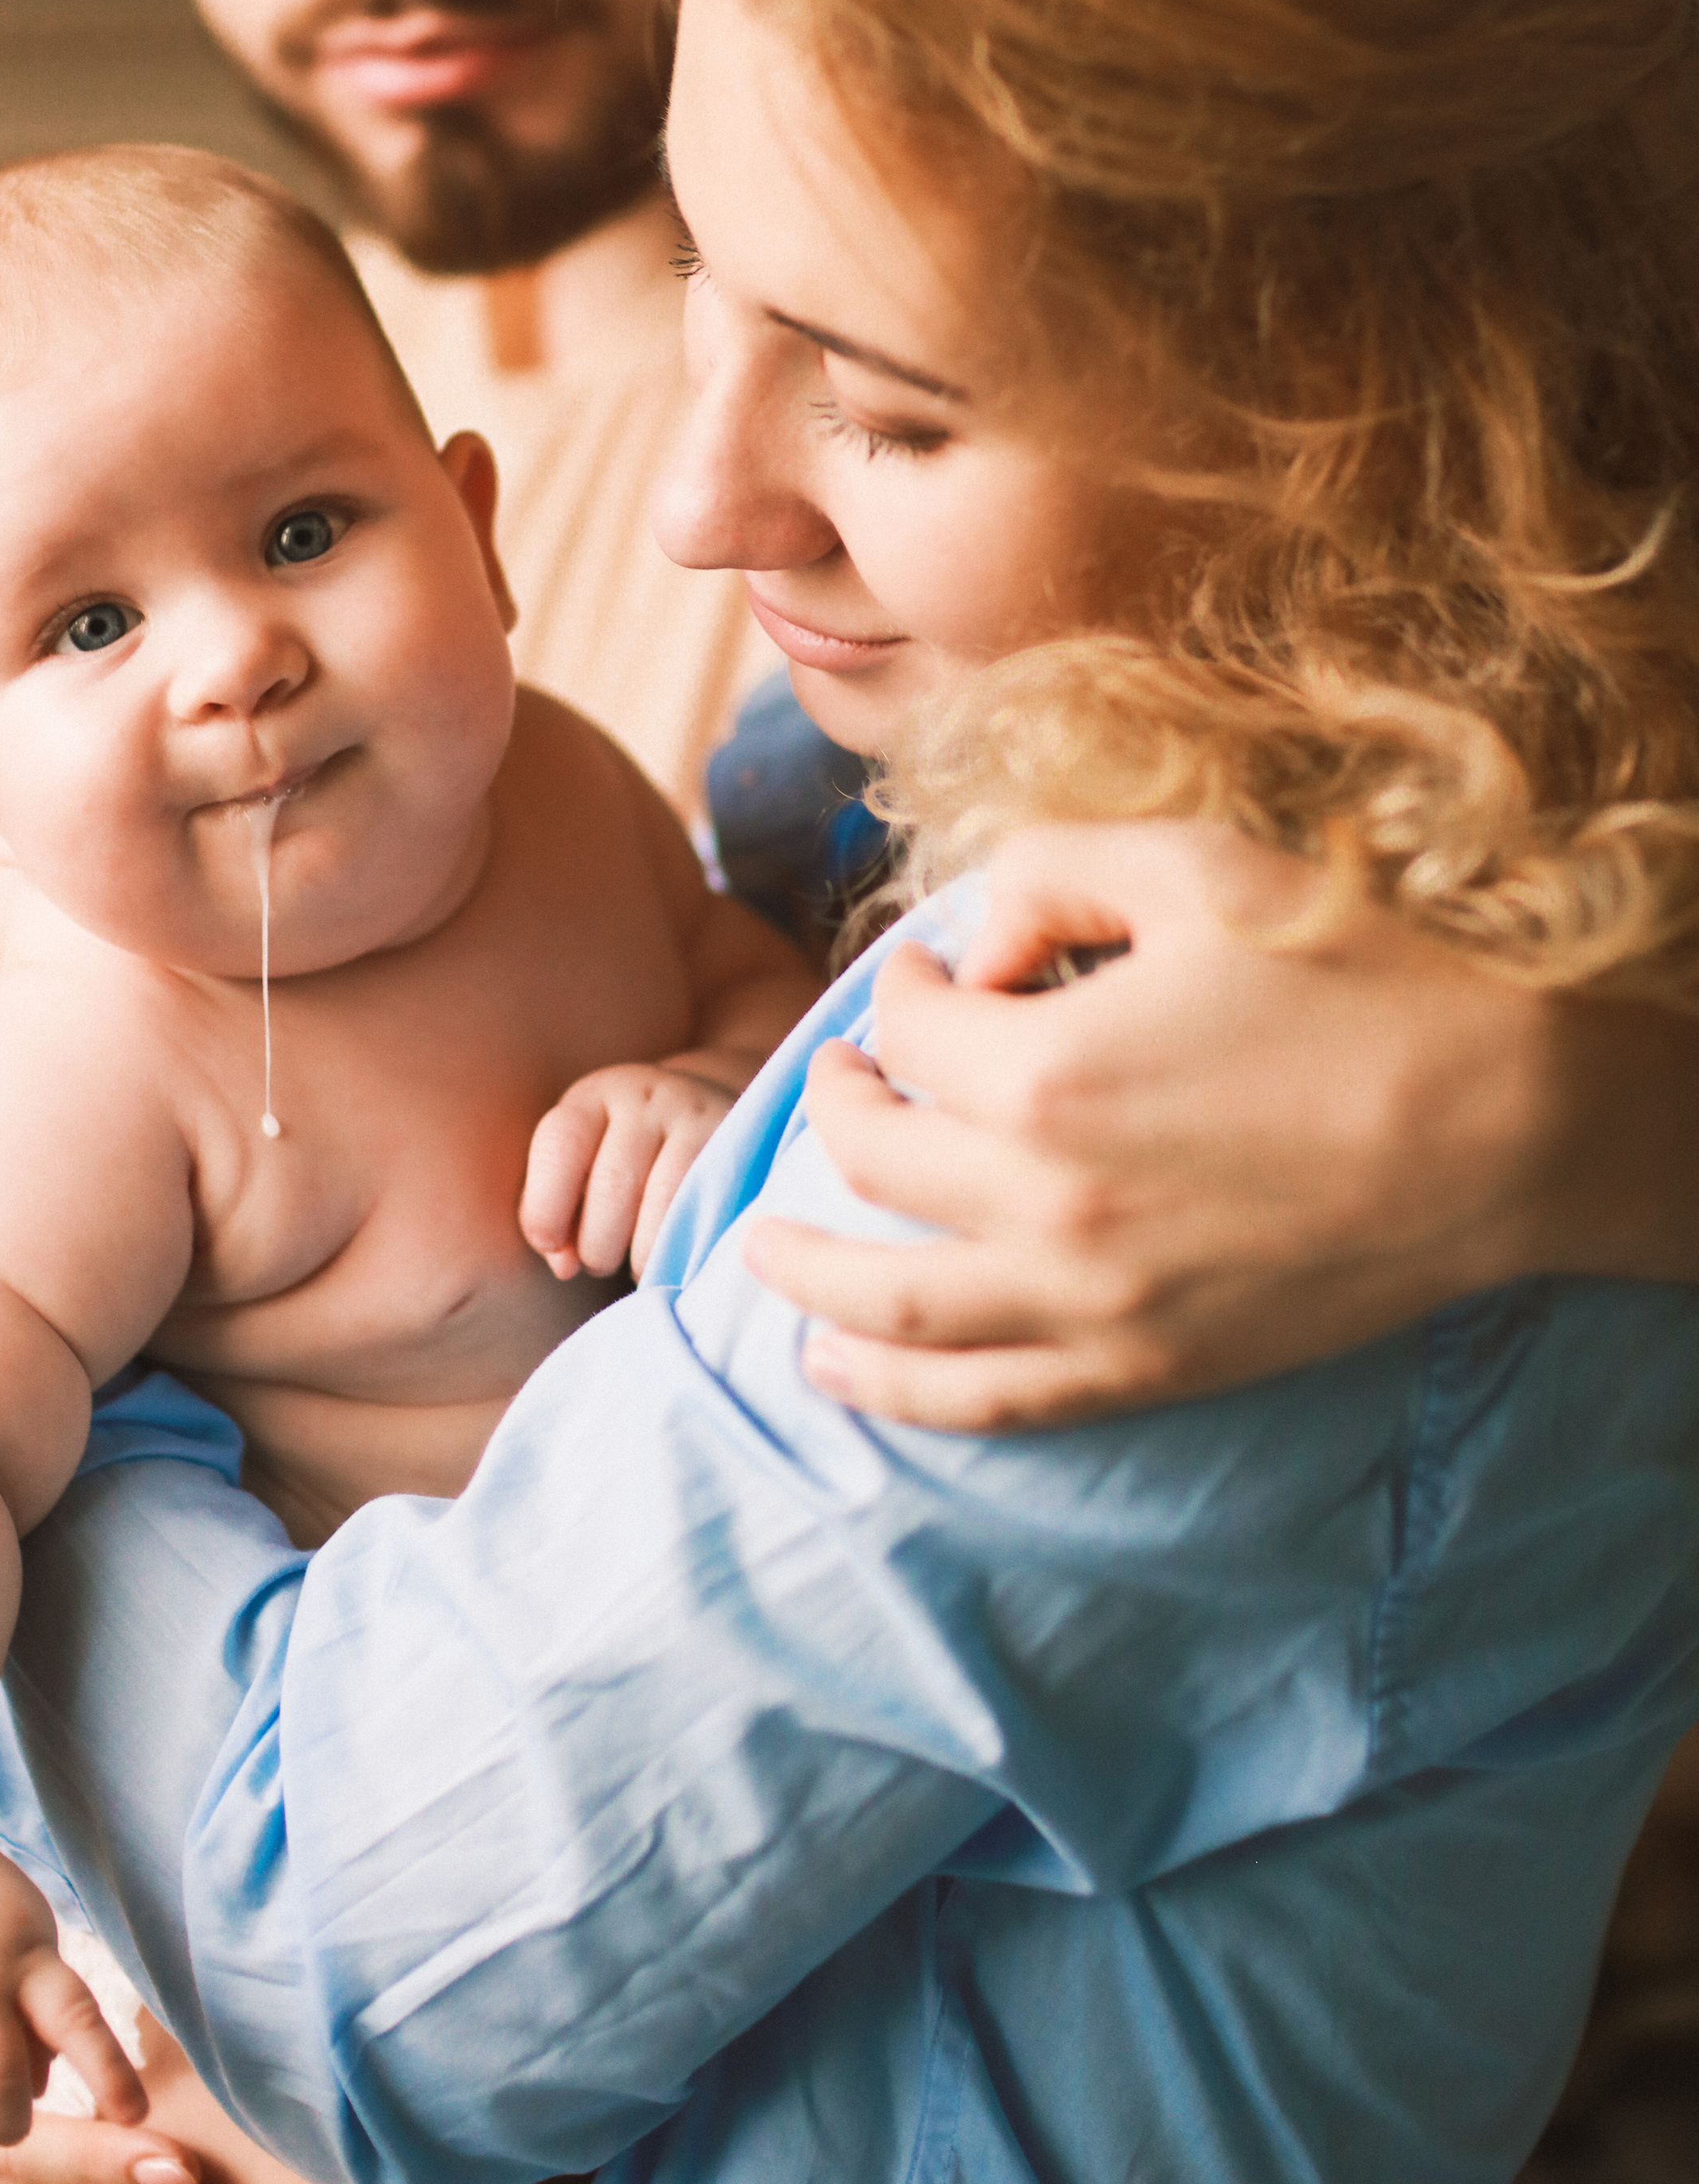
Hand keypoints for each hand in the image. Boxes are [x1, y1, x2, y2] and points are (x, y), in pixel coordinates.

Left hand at [523, 1061, 740, 1279]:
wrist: (703, 1112)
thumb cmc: (622, 1160)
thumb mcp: (581, 1171)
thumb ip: (557, 1220)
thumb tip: (564, 1265)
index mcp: (592, 1099)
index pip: (559, 1143)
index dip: (545, 1207)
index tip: (549, 1245)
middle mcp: (643, 1098)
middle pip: (612, 1184)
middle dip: (598, 1245)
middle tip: (600, 1261)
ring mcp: (694, 1117)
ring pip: (663, 1202)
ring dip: (642, 1254)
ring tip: (637, 1262)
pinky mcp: (732, 1145)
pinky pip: (705, 1211)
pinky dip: (683, 1249)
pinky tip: (674, 1256)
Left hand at [741, 820, 1698, 1430]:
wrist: (1507, 1126)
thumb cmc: (1357, 978)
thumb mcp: (1197, 867)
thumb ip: (1052, 874)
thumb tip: (975, 944)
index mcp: (1045, 1072)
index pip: (908, 1029)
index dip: (903, 984)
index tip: (935, 968)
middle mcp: (1045, 1204)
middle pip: (875, 1160)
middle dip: (840, 1104)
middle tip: (851, 1074)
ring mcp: (1093, 1304)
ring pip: (893, 1308)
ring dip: (808, 1274)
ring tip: (758, 1251)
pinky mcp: (1147, 1369)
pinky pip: (986, 1400)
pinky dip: (896, 1395)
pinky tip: (838, 1372)